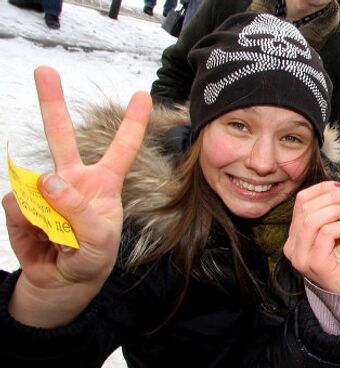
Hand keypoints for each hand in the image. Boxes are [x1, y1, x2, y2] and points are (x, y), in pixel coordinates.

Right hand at [4, 66, 150, 326]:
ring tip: (60, 239)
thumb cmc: (91, 257)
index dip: (133, 122)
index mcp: (102, 183)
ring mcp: (44, 191)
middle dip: (52, 102)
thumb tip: (44, 179)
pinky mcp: (22, 206)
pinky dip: (28, 227)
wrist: (64, 282)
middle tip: (44, 70)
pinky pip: (19, 208)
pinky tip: (42, 239)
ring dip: (44, 210)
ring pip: (32, 178)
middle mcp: (72, 179)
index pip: (122, 147)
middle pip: (62, 136)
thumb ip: (76, 209)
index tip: (142, 94)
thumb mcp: (97, 240)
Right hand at [283, 181, 339, 294]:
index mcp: (295, 235)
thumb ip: (336, 213)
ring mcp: (301, 256)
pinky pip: (326, 233)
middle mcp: (292, 246)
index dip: (322, 188)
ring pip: (312, 218)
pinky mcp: (314, 263)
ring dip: (338, 210)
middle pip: (306, 207)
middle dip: (333, 197)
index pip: (301, 201)